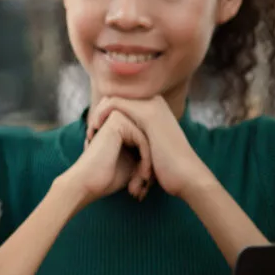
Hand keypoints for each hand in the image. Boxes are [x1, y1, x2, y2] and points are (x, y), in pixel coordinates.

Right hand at [63, 109, 152, 205]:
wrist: (87, 183)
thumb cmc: (108, 177)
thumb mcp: (133, 163)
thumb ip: (146, 152)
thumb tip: (167, 154)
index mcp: (121, 127)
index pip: (148, 140)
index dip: (151, 162)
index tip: (148, 184)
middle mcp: (118, 119)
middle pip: (150, 138)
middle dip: (151, 163)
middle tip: (147, 186)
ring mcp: (116, 118)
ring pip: (148, 139)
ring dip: (150, 163)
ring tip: (146, 183)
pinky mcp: (116, 122)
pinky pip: (142, 139)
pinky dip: (146, 160)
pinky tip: (143, 176)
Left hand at [87, 96, 211, 198]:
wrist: (186, 176)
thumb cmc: (168, 169)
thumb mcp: (149, 149)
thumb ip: (137, 139)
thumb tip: (120, 141)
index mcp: (154, 108)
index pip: (121, 103)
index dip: (104, 116)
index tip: (93, 135)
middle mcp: (154, 102)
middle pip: (115, 98)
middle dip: (99, 115)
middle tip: (89, 134)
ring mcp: (152, 104)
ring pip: (112, 99)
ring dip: (97, 115)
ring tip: (90, 134)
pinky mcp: (147, 112)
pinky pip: (114, 104)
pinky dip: (101, 115)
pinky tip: (95, 130)